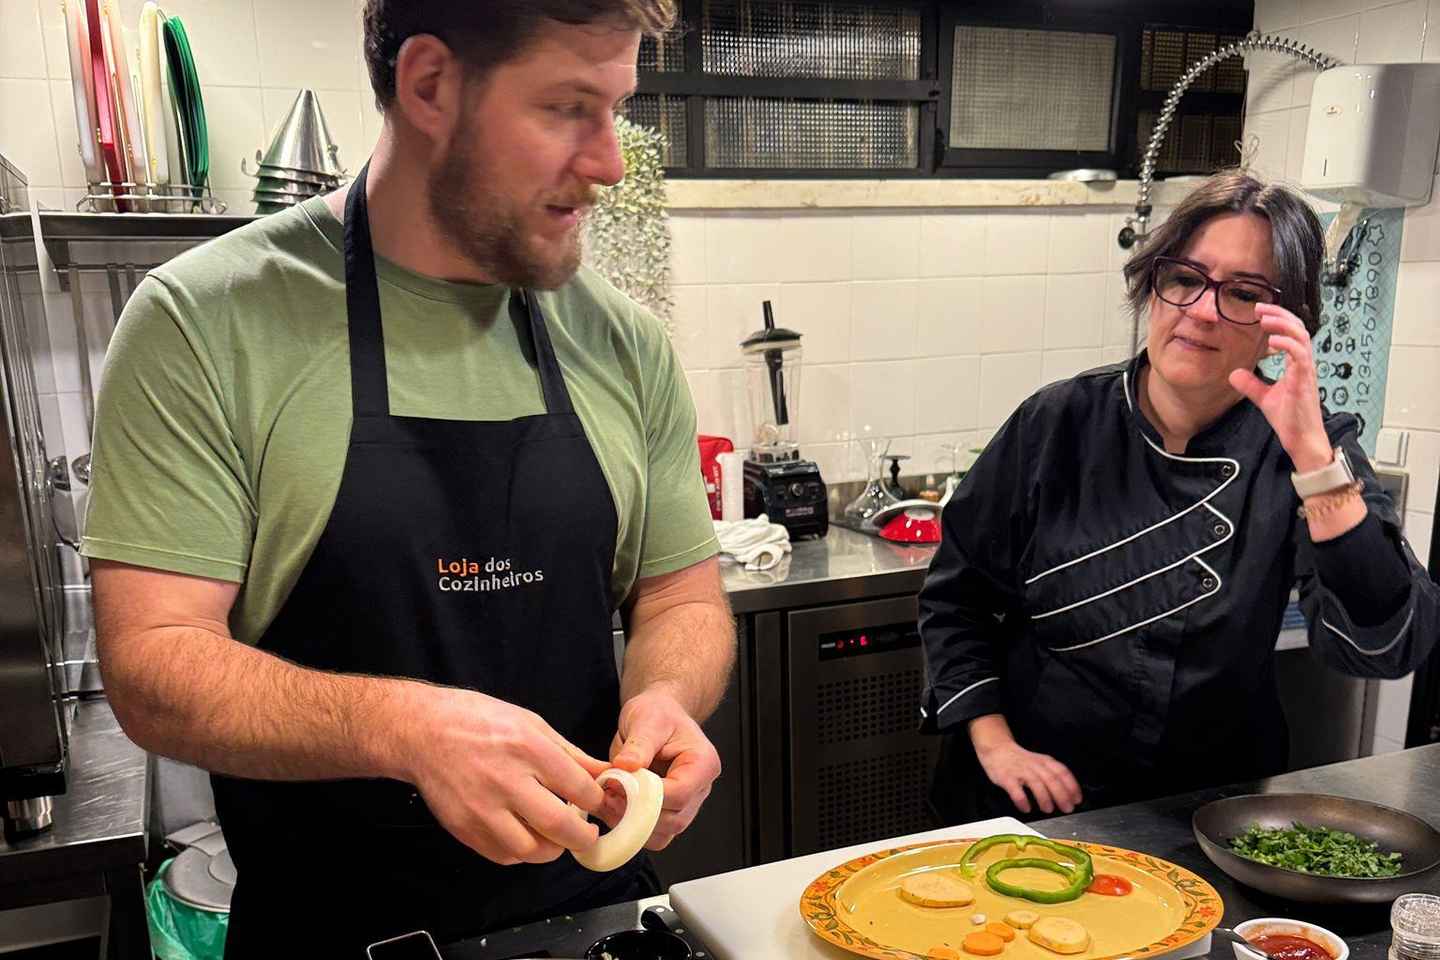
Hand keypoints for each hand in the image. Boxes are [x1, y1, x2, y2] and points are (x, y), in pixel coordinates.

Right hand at [404, 687, 609, 865]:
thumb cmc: (479, 721)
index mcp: (528, 748)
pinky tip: (525, 835)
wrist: (423, 731)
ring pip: (530, 850)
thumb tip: (605, 775)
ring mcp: (482, 808)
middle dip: (583, 837)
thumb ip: (570, 754)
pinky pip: (503, 855)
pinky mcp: (464, 828)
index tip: (599, 805)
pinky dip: (521, 852)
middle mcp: (506, 780)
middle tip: (587, 834)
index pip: (578, 788)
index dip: (597, 802)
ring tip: (555, 836)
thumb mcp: (531, 724)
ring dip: (551, 849)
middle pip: (558, 826)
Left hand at [606, 685, 720, 850]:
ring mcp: (685, 805)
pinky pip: (652, 834)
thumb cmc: (658, 713)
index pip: (679, 794)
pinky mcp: (668, 814)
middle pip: (673, 820)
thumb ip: (639, 745)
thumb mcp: (647, 719)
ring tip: (607, 802)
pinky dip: (630, 828)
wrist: (657, 715)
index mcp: (703, 764)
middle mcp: (699, 789)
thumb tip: (625, 766)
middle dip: (636, 814)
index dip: (646, 797)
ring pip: (662, 834)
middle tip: (607, 796)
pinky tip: (613, 808)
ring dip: (631, 825)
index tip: (617, 786)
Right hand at [975, 739, 1082, 814]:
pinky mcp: (1006, 777)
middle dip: (1061, 795)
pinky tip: (1026, 808)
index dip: (1072, 786)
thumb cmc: (1020, 760)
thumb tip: (1068, 795)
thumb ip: (1052, 775)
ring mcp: (1020, 771)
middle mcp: (1034, 765)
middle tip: (1067, 808)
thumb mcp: (1040, 762)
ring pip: (1035, 783)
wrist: (997, 749)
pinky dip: (1022, 800)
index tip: (1077, 799)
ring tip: (1048, 809)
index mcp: (1044, 761)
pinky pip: (1015, 790)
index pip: (1062, 772)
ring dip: (1044, 798)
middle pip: (1051, 779)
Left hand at [1228, 304, 1333, 472]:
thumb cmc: (1290, 419)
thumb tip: (1233, 374)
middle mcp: (1304, 364)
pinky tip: (1272, 341)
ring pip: (1301, 338)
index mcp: (1297, 364)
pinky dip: (1287, 345)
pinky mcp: (1304, 382)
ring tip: (1265, 319)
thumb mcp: (1264, 397)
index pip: (1292, 333)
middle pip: (1298, 329)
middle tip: (1260, 308)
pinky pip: (1301, 356)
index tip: (1259, 312)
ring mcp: (1306, 371)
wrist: (1301, 439)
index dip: (1278, 319)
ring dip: (1284, 325)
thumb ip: (1251, 384)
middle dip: (1280, 315)